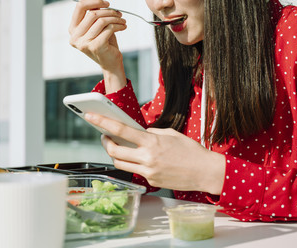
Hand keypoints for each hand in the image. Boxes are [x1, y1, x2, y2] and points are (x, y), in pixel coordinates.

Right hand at [69, 0, 127, 91]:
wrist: (111, 62)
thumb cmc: (104, 41)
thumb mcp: (97, 24)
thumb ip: (92, 8)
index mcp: (72, 29)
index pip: (80, 7)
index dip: (95, 2)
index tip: (107, 4)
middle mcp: (75, 37)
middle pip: (92, 14)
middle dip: (109, 11)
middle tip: (119, 13)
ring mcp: (84, 43)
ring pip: (101, 21)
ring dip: (115, 18)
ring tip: (122, 20)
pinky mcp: (95, 46)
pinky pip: (108, 29)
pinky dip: (118, 26)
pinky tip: (123, 27)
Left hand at [86, 113, 225, 194]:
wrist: (205, 172)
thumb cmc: (191, 151)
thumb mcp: (171, 134)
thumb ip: (152, 133)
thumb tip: (139, 134)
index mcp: (151, 142)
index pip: (121, 130)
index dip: (102, 122)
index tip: (90, 117)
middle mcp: (147, 157)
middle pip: (114, 151)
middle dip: (105, 142)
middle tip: (104, 136)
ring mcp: (148, 171)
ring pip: (120, 163)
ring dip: (114, 154)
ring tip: (116, 146)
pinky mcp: (151, 181)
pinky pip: (133, 171)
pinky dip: (130, 163)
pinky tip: (135, 157)